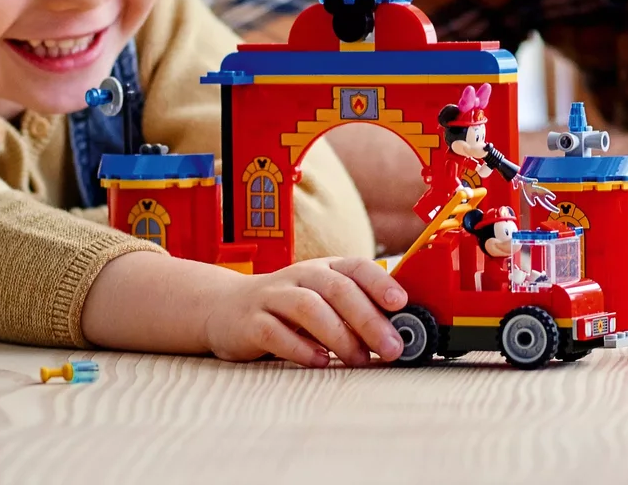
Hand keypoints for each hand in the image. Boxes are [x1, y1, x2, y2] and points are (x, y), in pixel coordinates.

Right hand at [204, 257, 407, 367]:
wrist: (226, 307)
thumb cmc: (287, 306)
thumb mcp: (321, 298)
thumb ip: (353, 310)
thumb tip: (398, 331)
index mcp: (323, 268)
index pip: (356, 267)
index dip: (380, 282)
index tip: (401, 303)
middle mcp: (300, 275)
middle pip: (337, 289)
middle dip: (368, 318)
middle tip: (390, 346)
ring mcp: (273, 296)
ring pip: (308, 307)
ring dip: (338, 334)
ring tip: (359, 358)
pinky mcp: (251, 322)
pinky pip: (275, 332)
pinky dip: (299, 347)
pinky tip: (318, 361)